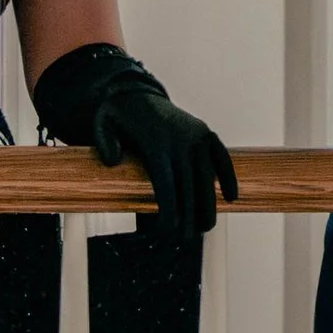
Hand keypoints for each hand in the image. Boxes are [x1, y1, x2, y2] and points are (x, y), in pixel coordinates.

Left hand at [31, 44, 239, 240]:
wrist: (136, 93)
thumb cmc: (117, 118)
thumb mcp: (102, 125)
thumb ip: (105, 143)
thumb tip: (113, 162)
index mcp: (156, 143)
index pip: (166, 184)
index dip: (169, 209)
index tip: (168, 230)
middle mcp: (181, 140)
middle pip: (189, 186)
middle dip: (189, 216)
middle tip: (187, 239)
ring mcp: (196, 136)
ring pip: (207, 176)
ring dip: (209, 204)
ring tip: (206, 227)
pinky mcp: (206, 133)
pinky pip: (222, 157)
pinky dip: (228, 176)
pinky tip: (231, 198)